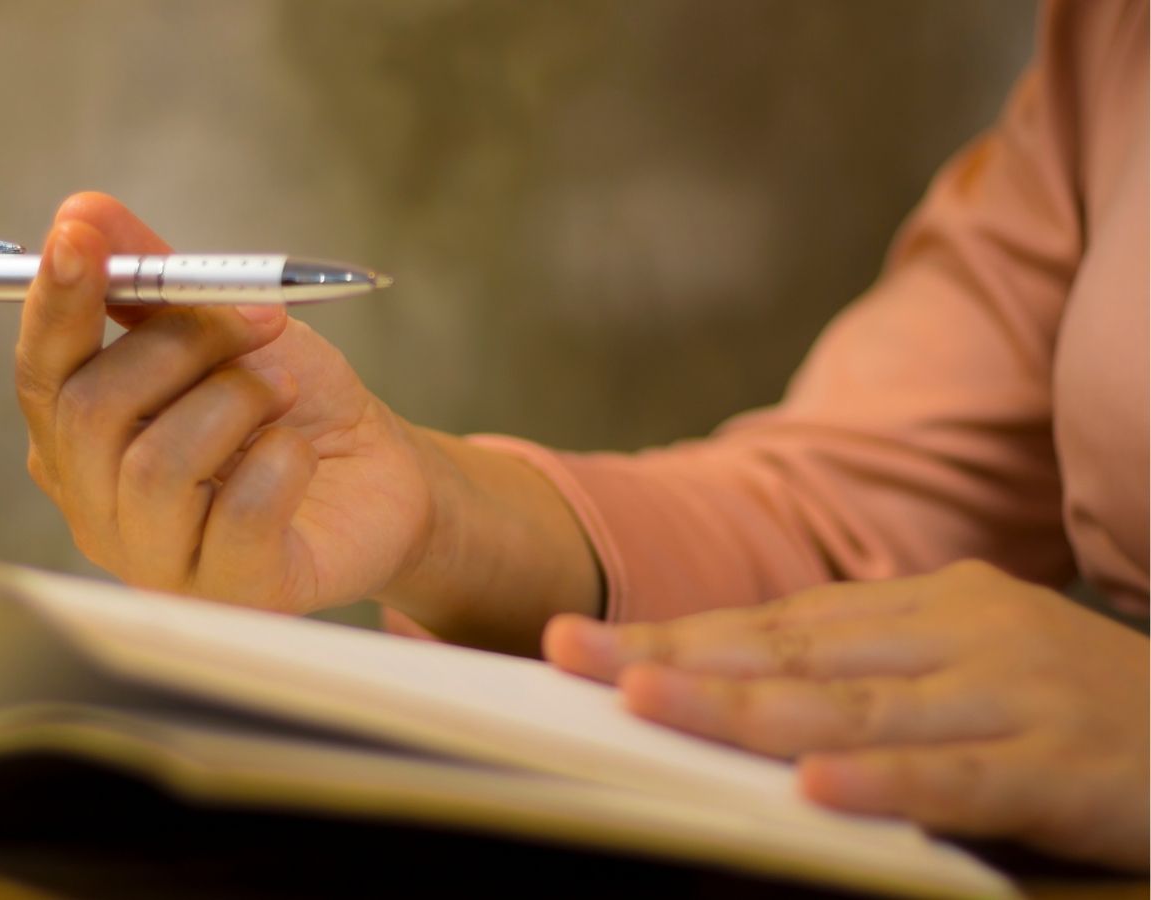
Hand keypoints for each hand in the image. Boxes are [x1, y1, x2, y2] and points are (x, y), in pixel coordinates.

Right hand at [15, 193, 434, 614]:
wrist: (378, 473)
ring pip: (156, 468)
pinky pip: (240, 517)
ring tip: (281, 391)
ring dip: (235, 401)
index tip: (80, 239)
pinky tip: (299, 453)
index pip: (41, 373)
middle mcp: (99, 507)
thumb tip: (81, 212)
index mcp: (82, 440)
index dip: (55, 305)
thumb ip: (151, 278)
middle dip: (179, 345)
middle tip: (255, 322)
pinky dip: (281, 462)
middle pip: (89, 415)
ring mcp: (158, 562)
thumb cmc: (290, 408)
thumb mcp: (223, 326)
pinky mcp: (233, 593)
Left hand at [543, 560, 1149, 870]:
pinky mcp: (1066, 765)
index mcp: (926, 608)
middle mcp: (959, 635)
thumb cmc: (1074, 713)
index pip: (774, 625)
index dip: (677, 636)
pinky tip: (815, 790)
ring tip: (646, 705)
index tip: (582, 644)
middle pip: (791, 654)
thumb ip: (864, 690)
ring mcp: (1012, 695)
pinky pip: (959, 782)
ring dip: (743, 710)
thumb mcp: (964, 677)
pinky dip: (883, 785)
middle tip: (573, 657)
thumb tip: (744, 716)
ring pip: (854, 707)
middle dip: (675, 660)